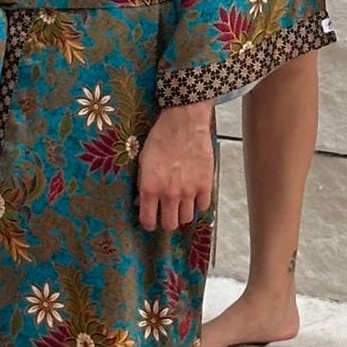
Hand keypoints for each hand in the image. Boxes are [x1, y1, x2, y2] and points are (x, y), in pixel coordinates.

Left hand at [136, 104, 215, 230]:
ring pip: (187, 218)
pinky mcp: (205, 184)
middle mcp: (169, 193)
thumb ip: (142, 184)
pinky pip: (203, 206)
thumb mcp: (143, 160)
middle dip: (167, 220)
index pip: (148, 221)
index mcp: (150, 187)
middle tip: (167, 212)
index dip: (149, 223)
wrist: (184, 121)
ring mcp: (189, 190)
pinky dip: (198, 203)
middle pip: (170, 224)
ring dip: (183, 213)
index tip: (151, 220)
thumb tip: (141, 201)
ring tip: (181, 203)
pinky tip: (194, 194)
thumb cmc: (161, 137)